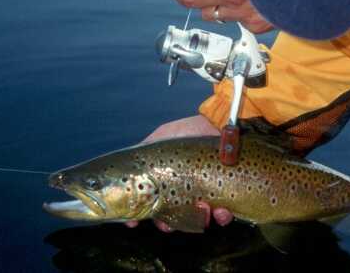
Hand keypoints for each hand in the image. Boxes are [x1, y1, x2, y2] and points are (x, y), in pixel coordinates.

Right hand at [124, 115, 234, 231]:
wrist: (220, 125)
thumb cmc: (188, 132)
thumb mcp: (159, 140)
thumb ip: (141, 156)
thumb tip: (122, 175)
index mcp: (165, 182)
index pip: (149, 205)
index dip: (138, 216)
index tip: (132, 222)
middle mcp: (184, 192)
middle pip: (171, 219)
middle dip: (167, 225)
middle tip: (166, 224)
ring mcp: (206, 196)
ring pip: (197, 221)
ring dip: (197, 219)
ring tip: (203, 208)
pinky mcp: (227, 197)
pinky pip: (223, 217)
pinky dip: (222, 217)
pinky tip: (222, 210)